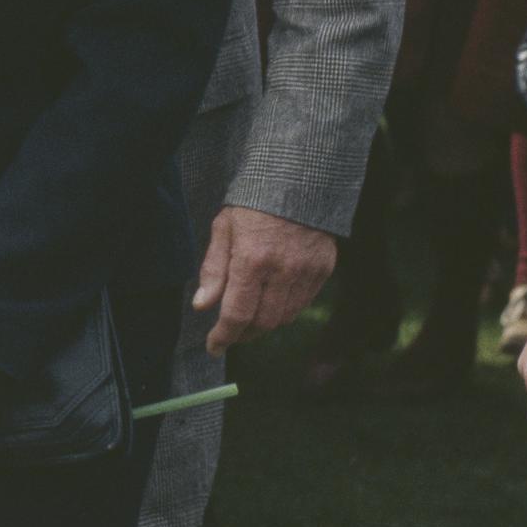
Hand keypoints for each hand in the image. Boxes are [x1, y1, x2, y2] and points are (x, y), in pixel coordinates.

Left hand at [191, 205, 336, 351]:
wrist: (298, 179)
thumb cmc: (253, 204)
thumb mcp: (224, 229)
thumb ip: (213, 270)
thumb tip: (202, 305)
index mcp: (252, 259)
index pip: (236, 314)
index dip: (223, 337)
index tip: (213, 347)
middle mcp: (283, 270)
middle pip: (262, 323)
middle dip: (243, 334)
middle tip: (230, 333)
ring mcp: (307, 271)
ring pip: (284, 317)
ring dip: (264, 325)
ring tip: (249, 317)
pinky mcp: (324, 269)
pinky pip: (303, 304)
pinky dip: (285, 310)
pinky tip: (272, 302)